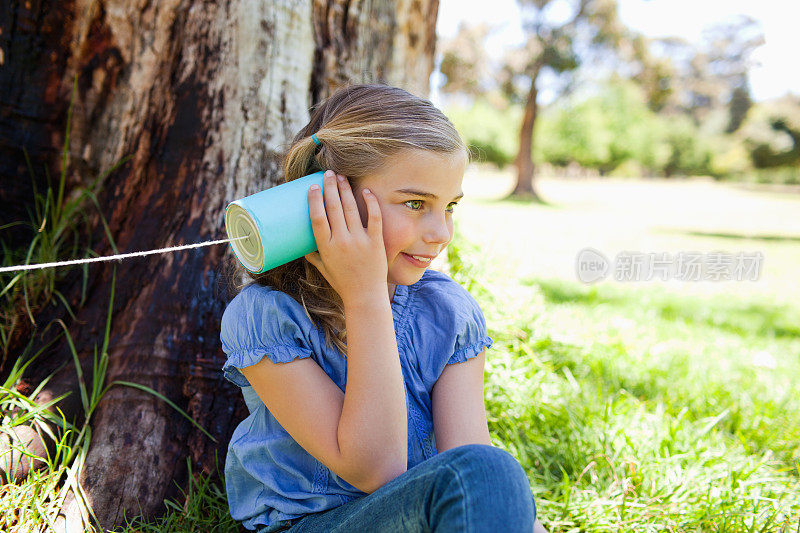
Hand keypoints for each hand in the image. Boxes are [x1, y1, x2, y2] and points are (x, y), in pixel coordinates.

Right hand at [305, 170, 387, 304]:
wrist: (365, 296)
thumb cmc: (343, 283)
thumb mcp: (323, 269)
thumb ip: (313, 255)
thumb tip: (302, 245)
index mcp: (326, 247)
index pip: (317, 217)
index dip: (314, 200)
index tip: (312, 186)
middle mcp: (342, 241)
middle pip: (333, 208)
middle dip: (329, 187)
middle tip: (327, 173)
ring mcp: (360, 240)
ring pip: (351, 208)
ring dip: (345, 190)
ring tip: (341, 177)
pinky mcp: (376, 241)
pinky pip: (374, 217)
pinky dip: (370, 202)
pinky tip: (365, 191)